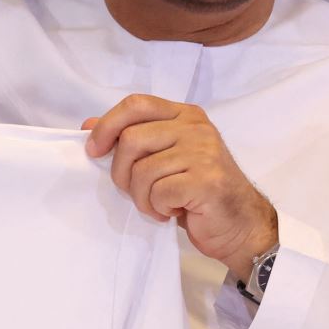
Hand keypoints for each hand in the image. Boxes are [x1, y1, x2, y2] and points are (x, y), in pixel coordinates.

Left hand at [83, 94, 277, 281]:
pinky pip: (159, 192)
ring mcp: (204, 152)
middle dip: (121, 173)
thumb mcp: (163, 158)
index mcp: (185, 115)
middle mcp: (196, 127)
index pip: (136, 104)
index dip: (107, 125)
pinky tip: (173, 212)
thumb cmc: (198, 191)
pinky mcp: (207, 180)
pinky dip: (157, 208)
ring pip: (142, 171)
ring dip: (142, 197)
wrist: (240, 224)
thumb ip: (131, 137)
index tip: (95, 150)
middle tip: (135, 191)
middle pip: (131, 139)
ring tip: (159, 204)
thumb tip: (88, 124)